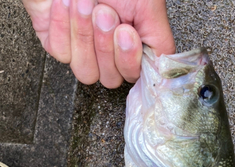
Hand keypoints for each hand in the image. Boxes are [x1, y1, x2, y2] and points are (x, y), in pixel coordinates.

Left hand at [22, 0, 174, 87]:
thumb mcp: (148, 5)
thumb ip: (161, 44)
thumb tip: (163, 72)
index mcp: (134, 48)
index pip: (136, 77)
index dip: (129, 60)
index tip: (127, 32)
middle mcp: (110, 54)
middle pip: (110, 79)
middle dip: (105, 45)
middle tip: (104, 12)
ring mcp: (83, 52)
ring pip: (86, 72)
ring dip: (84, 35)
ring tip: (84, 4)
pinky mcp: (58, 44)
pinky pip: (61, 53)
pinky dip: (63, 25)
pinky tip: (66, 4)